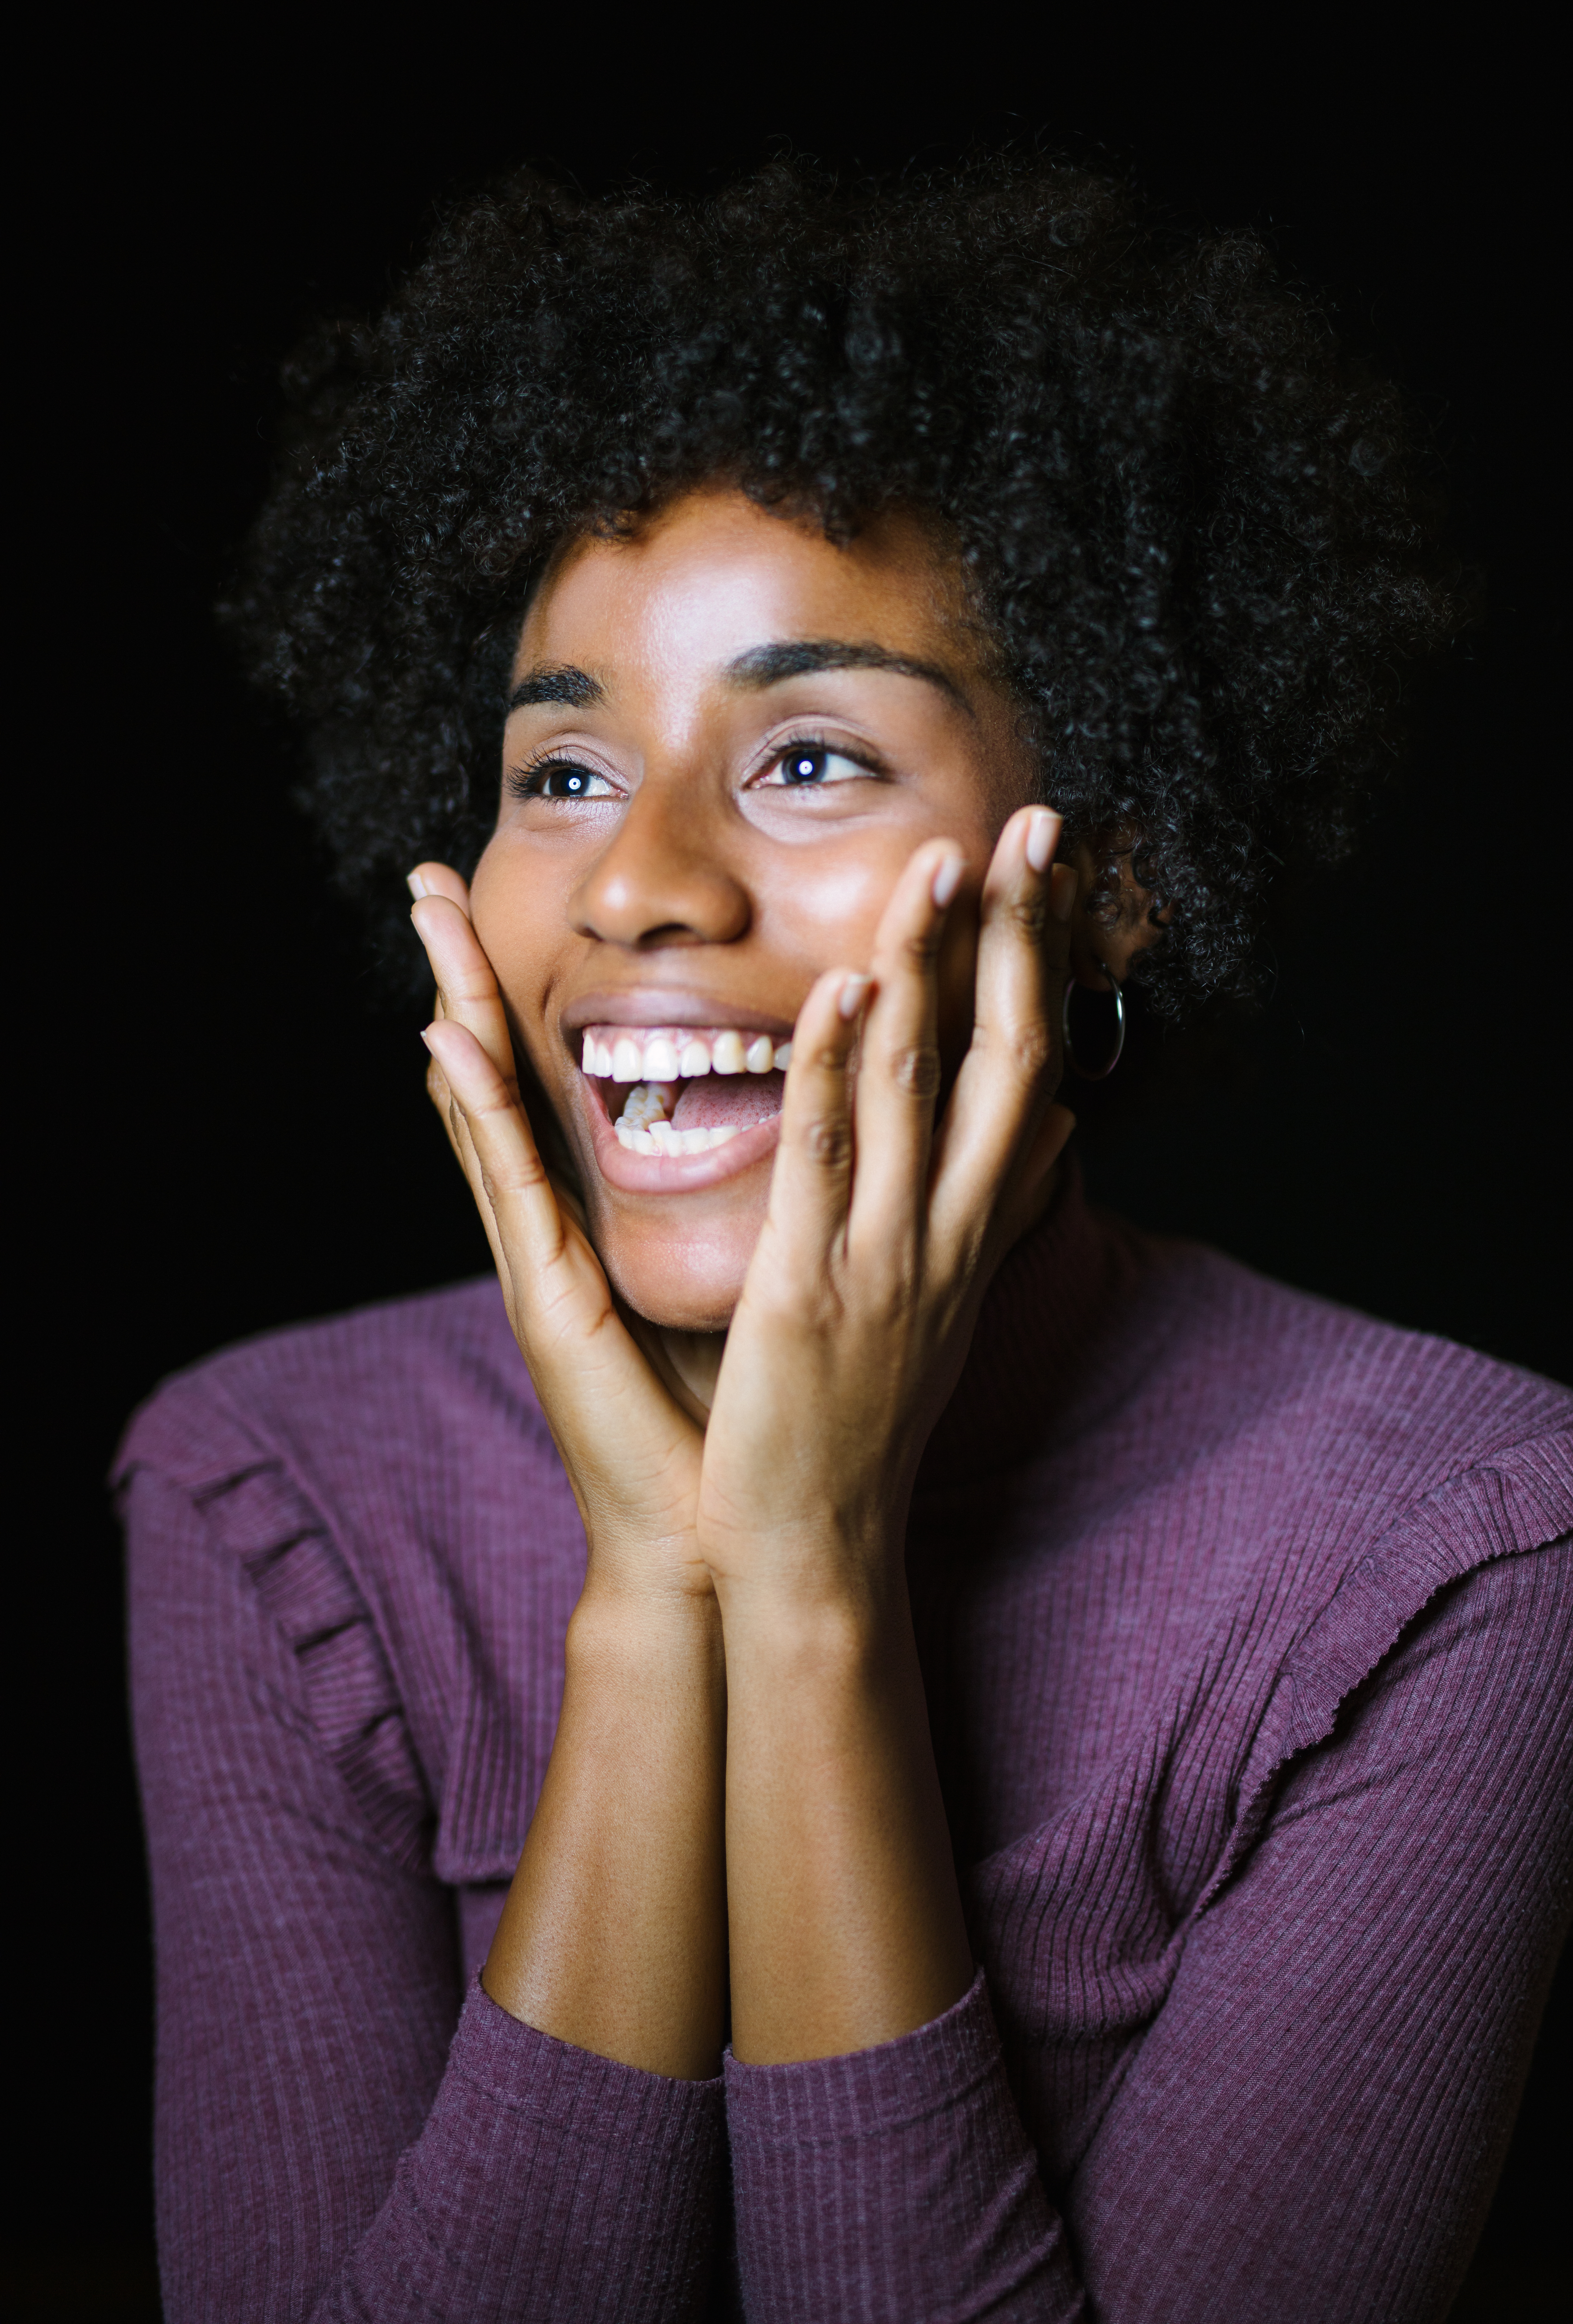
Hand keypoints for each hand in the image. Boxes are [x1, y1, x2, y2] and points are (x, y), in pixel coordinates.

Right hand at [410, 867, 708, 1608]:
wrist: (708, 1528)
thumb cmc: (736, 1407)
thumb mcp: (752, 1277)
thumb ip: (767, 1203)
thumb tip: (827, 1130)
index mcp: (602, 1217)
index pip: (561, 1079)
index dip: (526, 993)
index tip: (503, 909)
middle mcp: (558, 1225)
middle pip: (503, 1073)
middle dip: (466, 973)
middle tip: (432, 877)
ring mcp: (540, 1257)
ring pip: (486, 1107)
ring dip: (452, 1006)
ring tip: (428, 917)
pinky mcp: (546, 1295)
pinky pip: (508, 1183)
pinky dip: (476, 1110)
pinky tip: (446, 1042)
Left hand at [696, 805, 1075, 1615]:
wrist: (814, 1540)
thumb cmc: (863, 1416)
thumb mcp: (941, 1304)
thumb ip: (983, 1213)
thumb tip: (1050, 1137)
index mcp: (970, 1232)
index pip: (1031, 1073)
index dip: (1048, 968)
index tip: (1053, 873)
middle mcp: (945, 1232)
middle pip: (1005, 1057)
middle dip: (1019, 938)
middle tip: (1030, 827)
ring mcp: (883, 1255)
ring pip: (916, 1087)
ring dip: (926, 968)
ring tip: (933, 865)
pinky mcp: (807, 1284)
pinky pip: (824, 1158)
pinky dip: (834, 1071)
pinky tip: (838, 992)